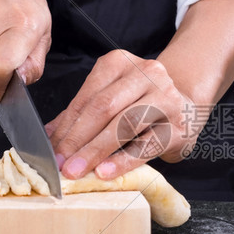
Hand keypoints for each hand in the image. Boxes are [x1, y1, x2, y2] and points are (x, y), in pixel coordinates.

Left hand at [45, 50, 202, 179]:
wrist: (186, 105)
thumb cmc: (142, 103)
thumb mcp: (111, 98)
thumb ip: (80, 114)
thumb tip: (48, 136)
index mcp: (120, 63)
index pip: (87, 97)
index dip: (66, 126)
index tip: (51, 150)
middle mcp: (145, 74)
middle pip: (104, 108)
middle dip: (78, 139)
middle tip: (60, 164)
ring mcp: (165, 98)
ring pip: (124, 124)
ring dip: (96, 150)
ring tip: (77, 170)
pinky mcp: (177, 126)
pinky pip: (146, 145)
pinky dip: (123, 160)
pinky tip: (105, 171)